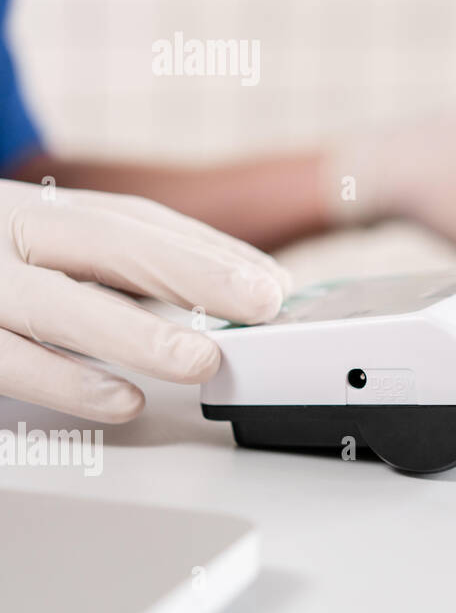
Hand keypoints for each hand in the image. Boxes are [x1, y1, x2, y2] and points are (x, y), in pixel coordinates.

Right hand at [0, 180, 291, 422]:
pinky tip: (124, 400)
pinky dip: (69, 384)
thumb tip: (236, 286)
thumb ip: (123, 269)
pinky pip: (8, 363)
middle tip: (262, 302)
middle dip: (192, 272)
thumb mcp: (41, 250)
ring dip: (138, 335)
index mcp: (38, 212)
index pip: (136, 220)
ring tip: (203, 360)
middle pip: (106, 242)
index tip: (273, 282)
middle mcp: (8, 235)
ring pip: (57, 306)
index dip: (209, 251)